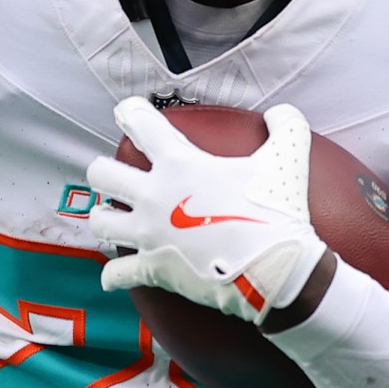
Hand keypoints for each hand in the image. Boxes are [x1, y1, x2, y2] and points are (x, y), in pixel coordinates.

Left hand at [85, 99, 327, 325]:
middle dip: (105, 171)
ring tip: (114, 219)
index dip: (130, 112)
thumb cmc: (277, 212)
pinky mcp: (152, 270)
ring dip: (105, 218)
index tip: (127, 112)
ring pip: (100, 221)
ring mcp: (148, 234)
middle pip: (102, 173)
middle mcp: (154, 196)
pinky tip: (116, 275)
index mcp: (179, 163)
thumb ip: (286, 127)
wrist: (275, 270)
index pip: (140, 123)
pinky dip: (114, 275)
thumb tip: (281, 112)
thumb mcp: (288, 159)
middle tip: (116, 176)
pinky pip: (116, 274)